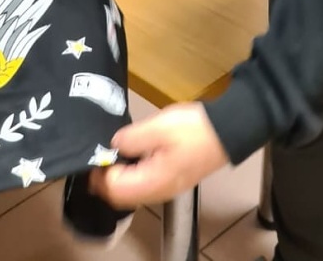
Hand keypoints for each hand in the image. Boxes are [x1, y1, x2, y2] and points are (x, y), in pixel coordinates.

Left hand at [89, 103, 228, 208]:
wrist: (226, 130)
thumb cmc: (193, 129)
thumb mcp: (159, 127)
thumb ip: (131, 138)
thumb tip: (113, 145)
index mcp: (153, 182)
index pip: (114, 190)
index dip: (100, 173)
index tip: (95, 151)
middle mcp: (158, 192)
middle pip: (121, 196)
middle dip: (105, 178)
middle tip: (101, 151)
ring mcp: (166, 188)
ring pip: (131, 192)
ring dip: (118, 176)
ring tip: (113, 150)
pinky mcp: (171, 179)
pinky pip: (142, 184)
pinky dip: (130, 173)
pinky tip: (131, 153)